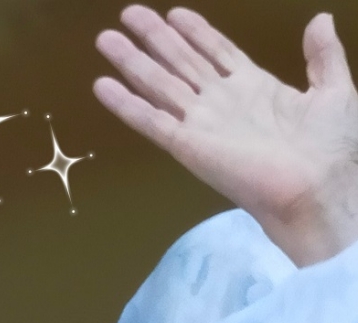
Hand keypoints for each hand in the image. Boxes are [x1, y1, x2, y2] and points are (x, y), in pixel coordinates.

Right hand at [94, 6, 357, 265]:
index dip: (195, 31)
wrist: (315, 189)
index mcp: (252, 87)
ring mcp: (200, 122)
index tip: (174, 13)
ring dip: (132, 61)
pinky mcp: (186, 145)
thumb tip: (319, 19)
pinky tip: (103, 86)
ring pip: (159, 84)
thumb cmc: (328, 148)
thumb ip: (323, 56)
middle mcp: (219, 101)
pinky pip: (150, 121)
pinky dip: (126, 104)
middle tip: (127, 14)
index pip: (215, 51)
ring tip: (106, 39)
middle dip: (153, 37)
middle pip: (179, 61)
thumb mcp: (334, 91)